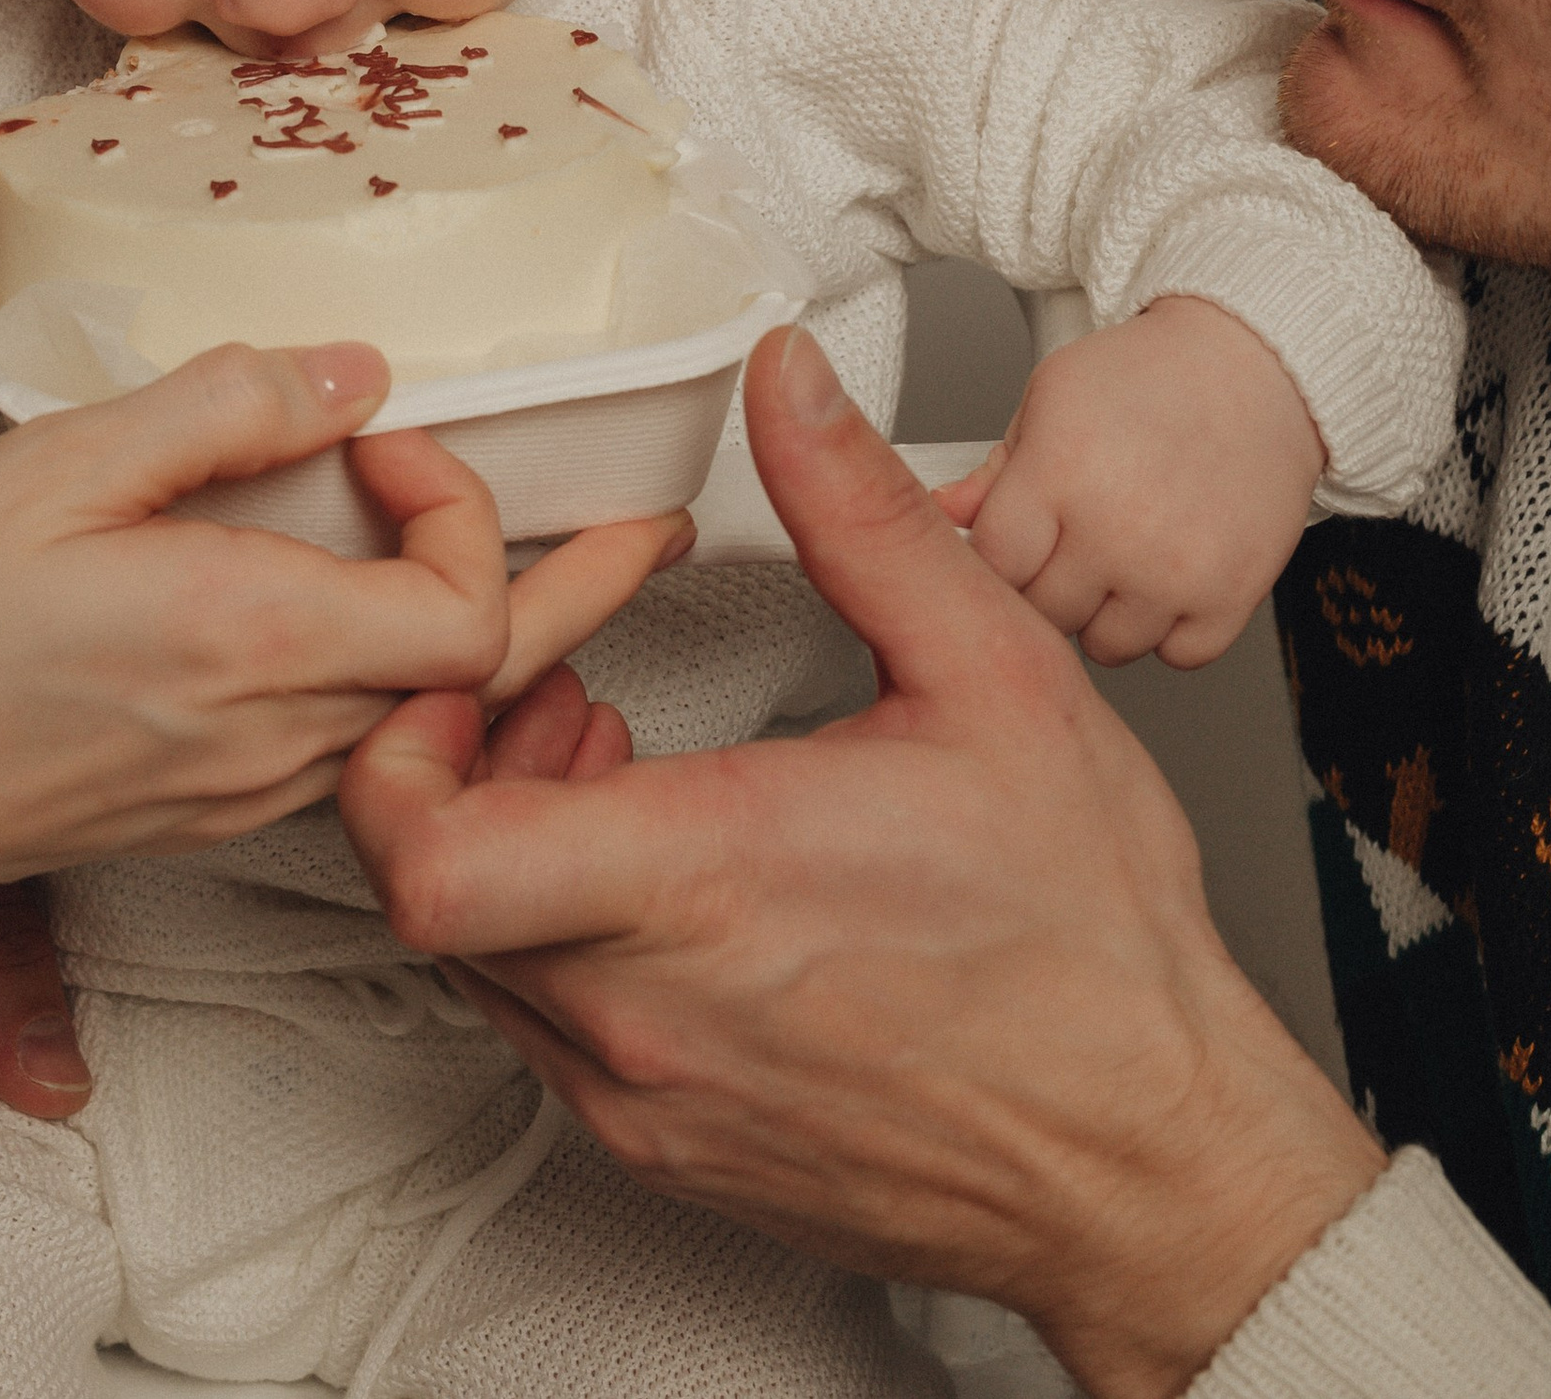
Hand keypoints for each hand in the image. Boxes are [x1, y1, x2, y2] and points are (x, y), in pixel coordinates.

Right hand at [0, 342, 687, 1071]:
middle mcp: (263, 740)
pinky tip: (364, 613)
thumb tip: (345, 374)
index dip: (469, 507)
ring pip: (420, 723)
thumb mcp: (48, 468)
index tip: (381, 428)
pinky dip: (395, 678)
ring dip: (482, 634)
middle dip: (570, 590)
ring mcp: (232, 790)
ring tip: (510, 548)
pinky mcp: (192, 809)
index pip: (472, 613)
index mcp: (243, 643)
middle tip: (641, 522)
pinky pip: (342, 750)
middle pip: (485, 686)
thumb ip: (217, 412)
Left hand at [340, 328, 1383, 1398]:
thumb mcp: (992, 669)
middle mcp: (646, 1012)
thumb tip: (787, 387)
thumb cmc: (1087, 946)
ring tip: (603, 753)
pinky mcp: (670, 1152)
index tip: (462, 672)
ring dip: (506, 844)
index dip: (398, 752)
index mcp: (705, 882)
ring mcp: (648, 1099)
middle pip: (425, 890)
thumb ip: (858, 508)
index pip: (426, 859)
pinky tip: (653, 861)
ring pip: (475, 962)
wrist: (1153, 1163)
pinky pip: (544, 1031)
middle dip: (456, 762)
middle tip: (540, 686)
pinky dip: (553, 932)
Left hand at [941, 293, 1326, 667]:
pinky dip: (1171, 629)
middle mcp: (1115, 530)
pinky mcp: (1232, 596)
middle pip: (1045, 615)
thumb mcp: (1051, 399)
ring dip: (1107, 613)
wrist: (1256, 369)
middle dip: (1049, 584)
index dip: (997, 560)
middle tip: (1072, 543)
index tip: (1015, 545)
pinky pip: (1178, 657)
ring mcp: (1176, 571)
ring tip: (1123, 554)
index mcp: (1059, 472)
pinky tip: (1169, 575)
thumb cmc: (1148, 378)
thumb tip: (942, 517)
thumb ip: (995, 471)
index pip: (993, 566)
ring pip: (1108, 647)